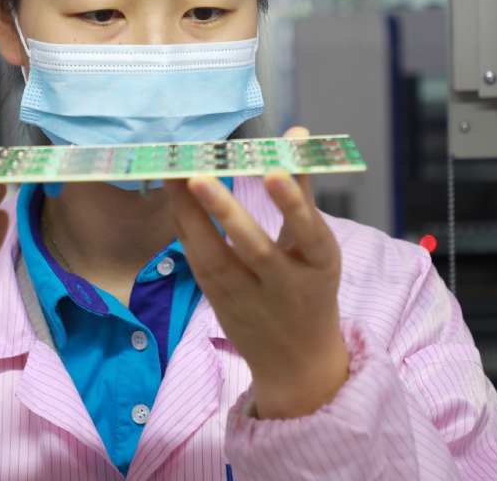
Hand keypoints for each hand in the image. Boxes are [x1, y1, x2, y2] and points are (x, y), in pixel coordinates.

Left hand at [166, 127, 348, 419]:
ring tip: (176, 177)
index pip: (310, 232)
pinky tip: (175, 200)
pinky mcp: (221, 304)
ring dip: (194, 218)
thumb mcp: (318, 246)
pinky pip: (201, 265)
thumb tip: (296, 134)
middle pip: (256, 249)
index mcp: (320, 265)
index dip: (293, 203)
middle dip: (227, 213)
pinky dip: (188, 232)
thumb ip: (302, 190)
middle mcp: (286, 286)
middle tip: (200, 176)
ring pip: (218, 259)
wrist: (298, 362)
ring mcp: (250, 299)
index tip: (273, 171)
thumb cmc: (310, 288)